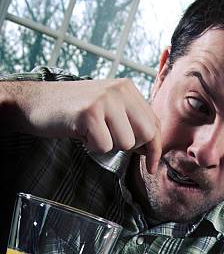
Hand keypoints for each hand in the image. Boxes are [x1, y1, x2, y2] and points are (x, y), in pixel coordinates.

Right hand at [3, 79, 160, 173]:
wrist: (36, 102)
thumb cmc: (75, 111)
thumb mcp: (109, 110)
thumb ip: (132, 123)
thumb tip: (154, 150)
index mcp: (128, 88)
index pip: (155, 124)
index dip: (155, 149)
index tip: (152, 166)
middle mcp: (120, 89)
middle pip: (147, 135)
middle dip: (132, 148)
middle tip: (109, 140)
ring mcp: (104, 99)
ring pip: (126, 143)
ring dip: (108, 146)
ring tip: (92, 131)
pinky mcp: (89, 112)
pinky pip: (104, 146)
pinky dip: (92, 147)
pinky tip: (82, 133)